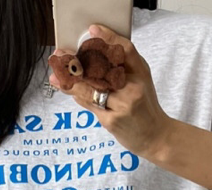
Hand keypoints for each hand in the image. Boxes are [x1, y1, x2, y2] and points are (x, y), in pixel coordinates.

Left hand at [49, 23, 172, 159]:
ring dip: (70, 80)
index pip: (125, 50)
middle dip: (77, 62)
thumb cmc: (145, 107)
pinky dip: (79, 96)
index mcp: (141, 73)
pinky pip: (91, 105)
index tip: (93, 30)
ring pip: (90, 88)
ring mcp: (122, 105)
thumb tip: (94, 54)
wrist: (155, 137)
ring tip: (56, 75)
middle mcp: (132, 87)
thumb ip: (122, 66)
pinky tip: (70, 91)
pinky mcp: (112, 121)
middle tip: (61, 55)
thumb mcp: (140, 80)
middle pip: (101, 69)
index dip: (109, 38)